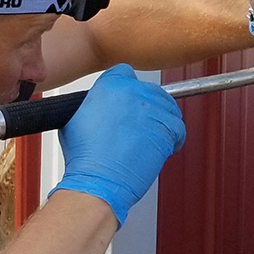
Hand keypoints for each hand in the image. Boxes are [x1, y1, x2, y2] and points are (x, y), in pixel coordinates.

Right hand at [50, 63, 185, 225]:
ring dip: (162, 121)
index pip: (126, 73)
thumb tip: (98, 106)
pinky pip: (179, 127)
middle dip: (148, 107)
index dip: (128, 90)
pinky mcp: (167, 129)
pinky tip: (163, 147)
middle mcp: (133, 92)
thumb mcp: (74, 118)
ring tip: (152, 137)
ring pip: (168, 107)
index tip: (129, 103)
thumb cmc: (86, 158)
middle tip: (141, 125)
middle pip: (151, 90)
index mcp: (110, 85)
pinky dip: (174, 138)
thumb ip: (91, 104)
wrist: (98, 180)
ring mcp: (152, 110)